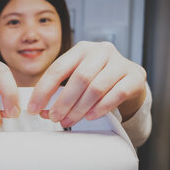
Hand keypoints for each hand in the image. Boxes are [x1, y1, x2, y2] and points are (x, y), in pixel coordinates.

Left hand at [28, 41, 146, 125]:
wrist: (128, 79)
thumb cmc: (97, 77)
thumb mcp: (77, 77)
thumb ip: (59, 90)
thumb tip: (41, 110)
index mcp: (82, 49)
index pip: (58, 69)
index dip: (43, 90)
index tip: (34, 108)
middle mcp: (101, 51)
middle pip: (79, 78)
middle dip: (63, 102)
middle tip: (54, 118)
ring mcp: (120, 62)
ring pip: (96, 88)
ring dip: (79, 108)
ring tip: (69, 120)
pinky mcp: (135, 76)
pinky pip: (116, 95)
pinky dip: (100, 108)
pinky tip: (89, 116)